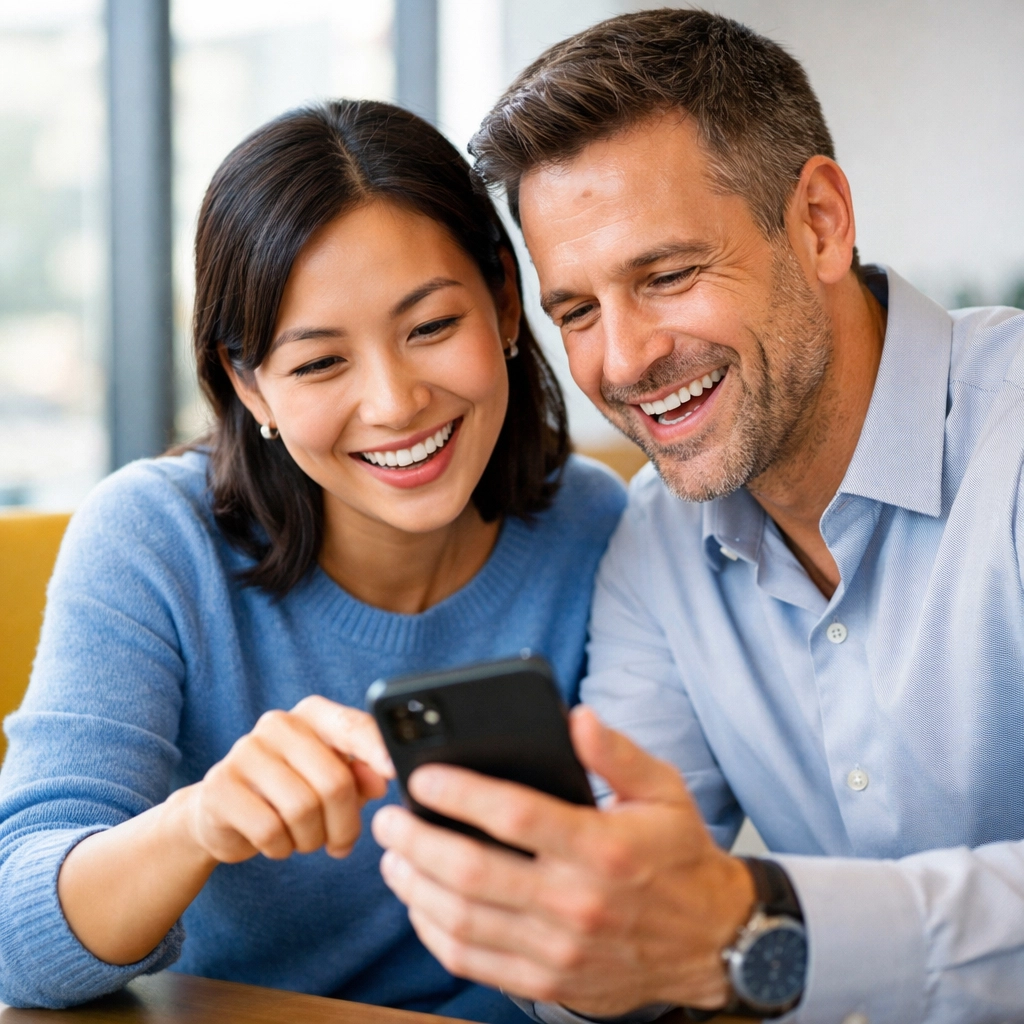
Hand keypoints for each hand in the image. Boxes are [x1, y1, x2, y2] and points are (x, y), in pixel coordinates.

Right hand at [188, 696, 392, 863]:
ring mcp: (245, 751)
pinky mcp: (221, 786)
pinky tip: (277, 842)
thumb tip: (382, 779)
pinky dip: (282, 847)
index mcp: (312, 714)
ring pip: (303, 809)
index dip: (376, 749)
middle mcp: (278, 724)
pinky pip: (270, 830)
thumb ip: (361, 775)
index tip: (393, 772)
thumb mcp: (331, 780)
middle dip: (345, 824)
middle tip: (341, 843)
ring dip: (312, 839)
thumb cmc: (291, 791)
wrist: (221, 812)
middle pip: (333, 781)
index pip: (352, 725)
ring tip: (305, 840)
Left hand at [371, 706, 753, 1015]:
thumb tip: (576, 718)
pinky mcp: (550, 980)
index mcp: (602, 848)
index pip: (515, 816)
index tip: (422, 777)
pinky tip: (420, 904)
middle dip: (417, 842)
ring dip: (415, 887)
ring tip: (393, 858)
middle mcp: (577, 902)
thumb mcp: (663, 791)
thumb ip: (616, 753)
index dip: (460, 794)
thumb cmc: (679, 856)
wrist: (714, 942)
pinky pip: (475, 961)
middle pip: (473, 872)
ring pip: (464, 920)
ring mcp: (560, 949)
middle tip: (390, 819)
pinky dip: (435, 933)